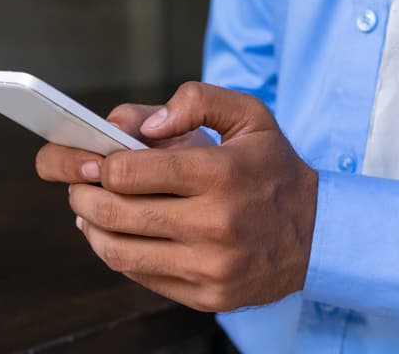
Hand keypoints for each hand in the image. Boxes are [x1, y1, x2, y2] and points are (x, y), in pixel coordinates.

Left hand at [68, 82, 318, 311]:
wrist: (318, 235)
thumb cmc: (274, 170)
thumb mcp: (250, 116)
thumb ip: (196, 101)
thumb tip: (145, 126)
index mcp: (221, 173)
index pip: (129, 171)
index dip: (100, 164)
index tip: (95, 159)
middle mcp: (215, 224)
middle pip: (116, 212)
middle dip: (83, 195)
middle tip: (79, 185)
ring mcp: (210, 266)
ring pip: (119, 252)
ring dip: (91, 228)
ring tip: (89, 211)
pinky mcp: (207, 296)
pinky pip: (141, 277)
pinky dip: (118, 254)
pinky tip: (117, 236)